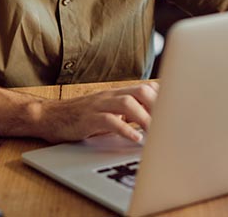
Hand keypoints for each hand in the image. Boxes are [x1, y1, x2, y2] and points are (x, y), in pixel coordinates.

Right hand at [37, 82, 158, 142]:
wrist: (49, 117)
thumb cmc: (81, 117)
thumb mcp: (108, 112)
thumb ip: (128, 113)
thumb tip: (153, 122)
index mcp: (117, 93)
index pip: (147, 88)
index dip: (164, 98)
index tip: (177, 113)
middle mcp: (110, 96)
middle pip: (141, 91)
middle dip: (159, 106)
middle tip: (170, 124)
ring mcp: (99, 105)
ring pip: (128, 103)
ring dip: (145, 117)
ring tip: (155, 133)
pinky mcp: (88, 118)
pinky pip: (109, 120)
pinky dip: (124, 129)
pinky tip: (134, 138)